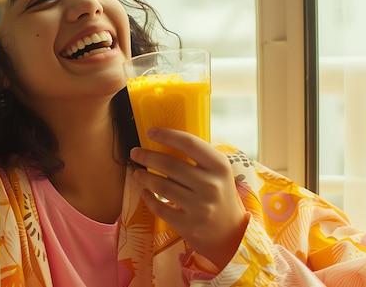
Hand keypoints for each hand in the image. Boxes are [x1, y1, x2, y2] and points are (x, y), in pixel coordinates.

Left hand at [130, 127, 248, 269]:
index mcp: (219, 166)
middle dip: (147, 156)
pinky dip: (147, 197)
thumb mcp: (217, 172)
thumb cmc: (219, 194)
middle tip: (135, 152)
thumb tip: (164, 138)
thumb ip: (198, 157)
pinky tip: (144, 190)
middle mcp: (211, 185)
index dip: (167, 135)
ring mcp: (200, 207)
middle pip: (170, 165)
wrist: (230, 233)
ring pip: (161, 186)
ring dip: (144, 176)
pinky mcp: (188, 225)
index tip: (150, 131)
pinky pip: (159, 207)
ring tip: (137, 172)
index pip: (190, 143)